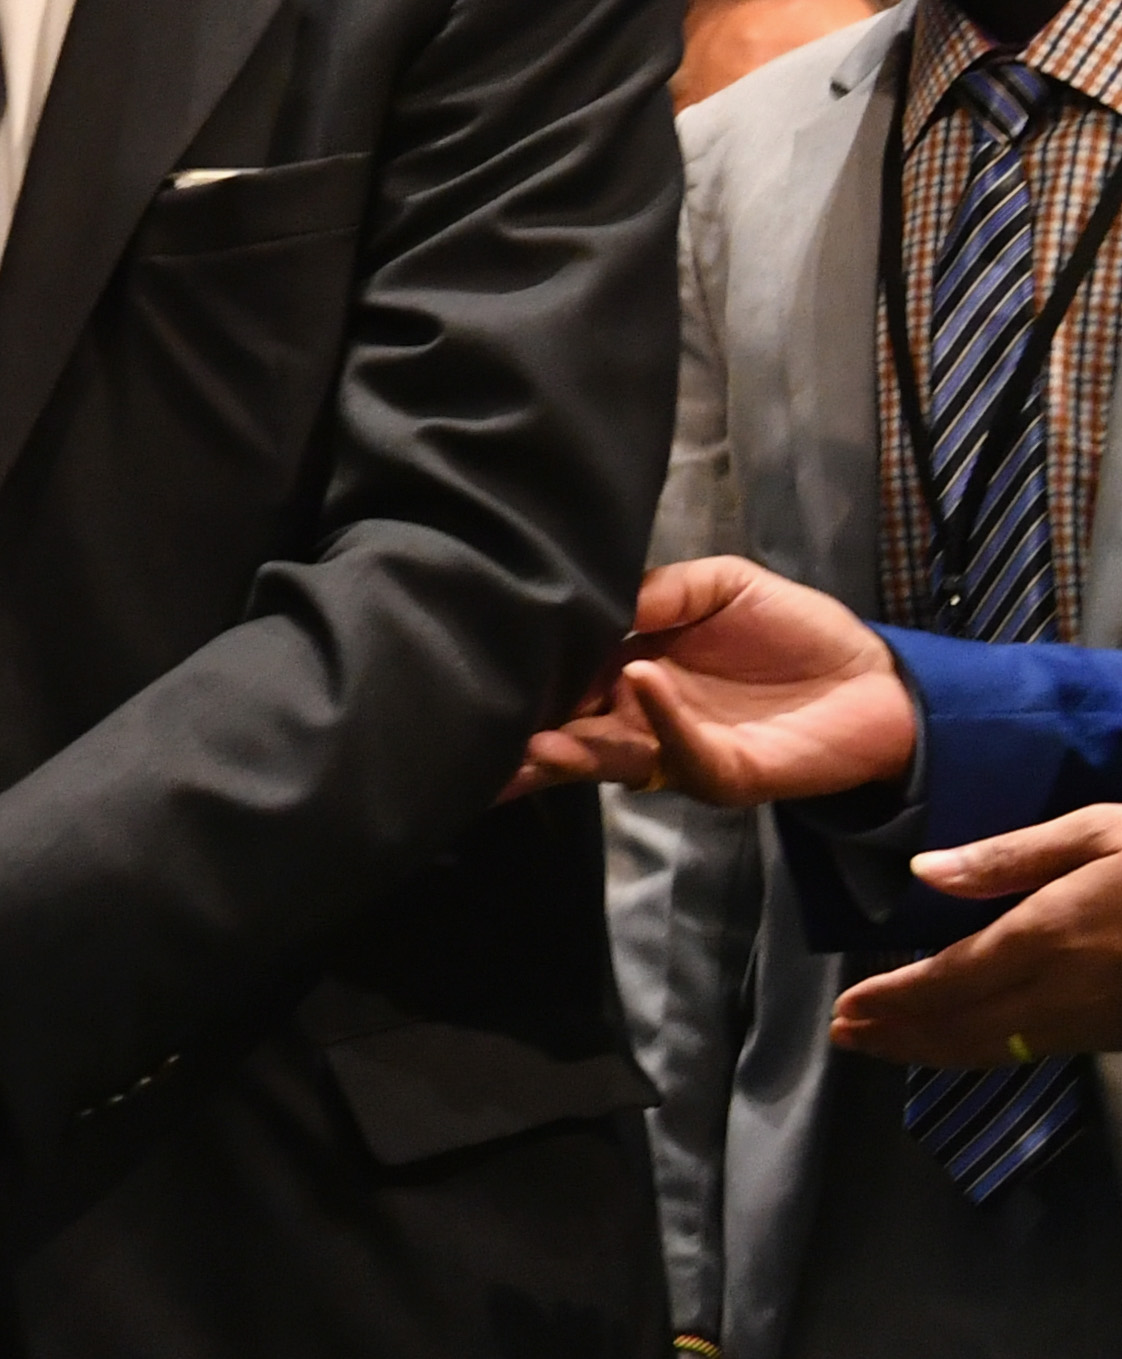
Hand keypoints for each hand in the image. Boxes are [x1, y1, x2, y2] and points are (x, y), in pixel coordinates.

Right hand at [507, 557, 918, 806]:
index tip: (481, 665)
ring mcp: (678, 750)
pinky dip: (660, 719)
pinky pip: (682, 751)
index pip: (566, 681)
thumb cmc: (797, 630)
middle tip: (478, 732)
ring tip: (533, 741)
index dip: (529, 678)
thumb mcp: (721, 585)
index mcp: (631, 673)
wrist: (879, 681)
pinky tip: (640, 680)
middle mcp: (641, 718)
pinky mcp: (722, 773)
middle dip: (526, 737)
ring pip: (609, 757)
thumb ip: (658, 590)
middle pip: (570, 732)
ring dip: (570, 749)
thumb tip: (594, 601)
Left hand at [832, 806, 1121, 1065]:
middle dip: (896, 1035)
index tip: (844, 1007)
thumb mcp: (1097, 834)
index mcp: (1047, 936)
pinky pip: (1031, 1053)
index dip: (891, 999)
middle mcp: (1061, 993)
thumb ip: (1010, 856)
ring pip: (996, 1050)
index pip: (947, 979)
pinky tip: (957, 1041)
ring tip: (882, 1044)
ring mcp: (1091, 1023)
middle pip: (962, 1027)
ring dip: (933, 1051)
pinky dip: (980, 1051)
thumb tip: (923, 870)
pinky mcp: (1114, 1036)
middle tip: (844, 1035)